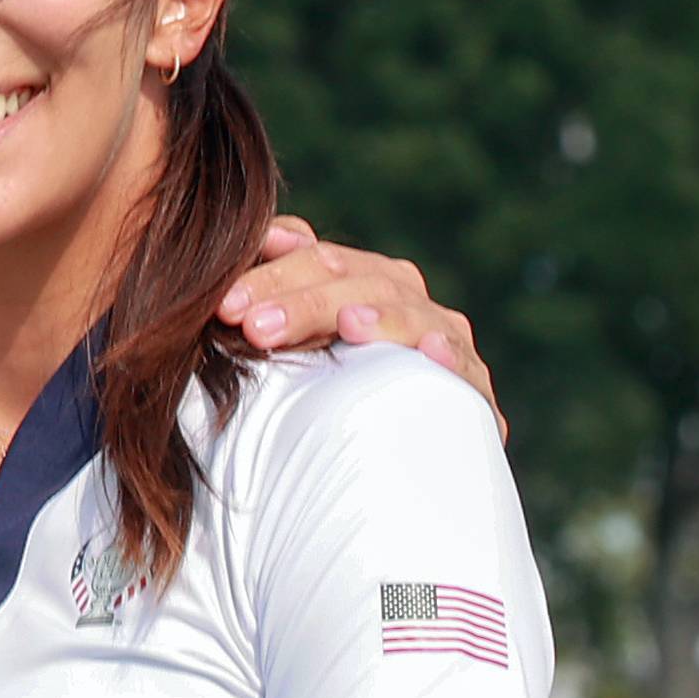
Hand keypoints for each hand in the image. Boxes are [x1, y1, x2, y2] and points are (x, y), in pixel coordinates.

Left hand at [218, 215, 501, 433]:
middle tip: (255, 327)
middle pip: (356, 282)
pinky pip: (466, 369)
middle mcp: (404, 297)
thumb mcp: (291, 339)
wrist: (389, 462)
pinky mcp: (473, 387)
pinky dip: (451, 357)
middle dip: (304, 302)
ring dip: (379, 317)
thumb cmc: (323, 389)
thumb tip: (270, 235)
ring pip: (410, 314)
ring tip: (347, 325)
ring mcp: (442, 335)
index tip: (225, 307)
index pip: (317, 259)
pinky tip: (431, 354)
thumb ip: (278, 286)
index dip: (272, 277)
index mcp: (360, 277)